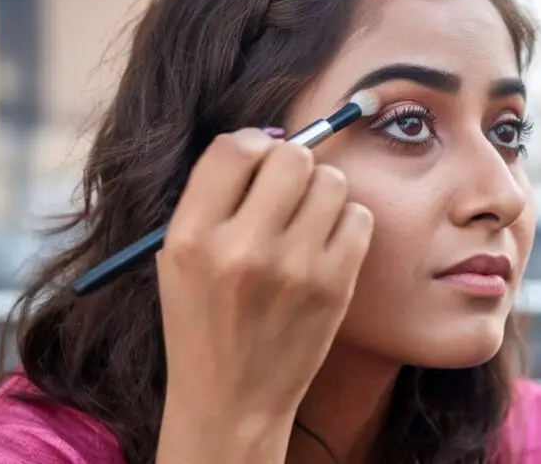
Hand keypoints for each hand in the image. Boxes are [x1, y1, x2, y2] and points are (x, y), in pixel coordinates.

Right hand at [155, 128, 372, 455]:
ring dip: (322, 193)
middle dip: (292, 166)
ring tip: (306, 222)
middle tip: (287, 192)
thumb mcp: (181, 257)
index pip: (234, 148)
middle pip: (292, 157)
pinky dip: (347, 224)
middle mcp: (242, 249)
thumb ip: (216, 198)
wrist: (232, 398)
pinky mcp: (335, 286)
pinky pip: (359, 217)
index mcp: (192, 237)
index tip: (258, 163)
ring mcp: (294, 268)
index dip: (252, 146)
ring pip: (332, 181)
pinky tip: (326, 246)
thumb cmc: (205, 320)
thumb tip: (270, 141)